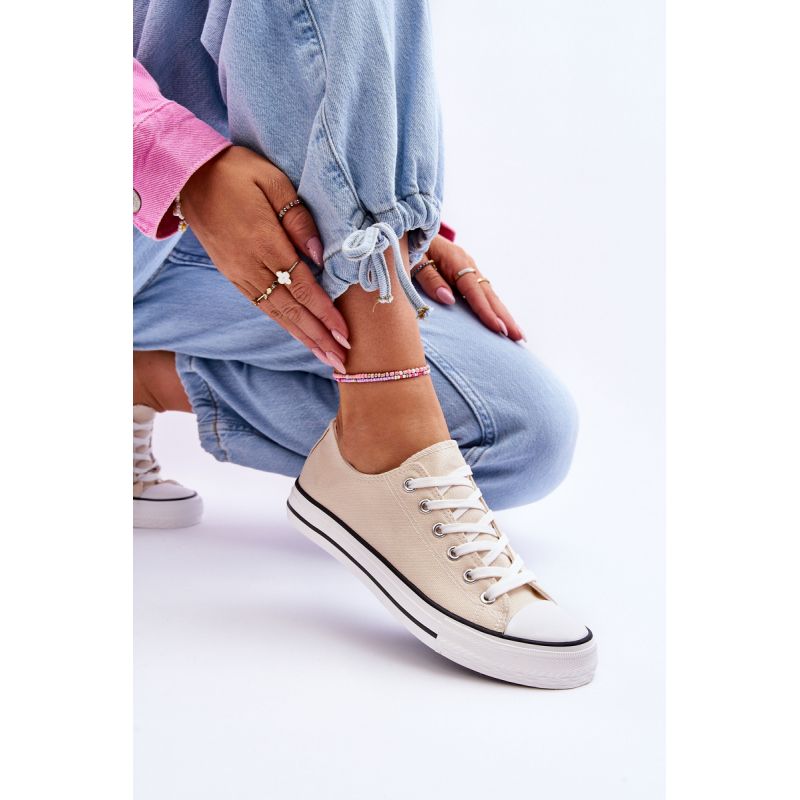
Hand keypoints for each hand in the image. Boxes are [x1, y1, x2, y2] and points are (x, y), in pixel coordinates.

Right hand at [180, 146, 349, 367]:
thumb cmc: (236, 172)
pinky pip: (262, 306)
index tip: (345, 334)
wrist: (187, 176)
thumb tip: (319, 255)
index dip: (325, 313)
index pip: (302, 287)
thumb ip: (298, 219)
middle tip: (342, 362)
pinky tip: (299, 335)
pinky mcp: (233, 275)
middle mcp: (250, 266)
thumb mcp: (273, 181)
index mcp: (264, 242)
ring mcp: (239, 274)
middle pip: (291, 310)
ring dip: (303, 338)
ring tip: (326, 357)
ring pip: (276, 314)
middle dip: (318, 337)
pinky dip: (284, 324)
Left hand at [413, 235, 525, 341]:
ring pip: (490, 294)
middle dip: (505, 317)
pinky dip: (494, 307)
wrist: (410, 225)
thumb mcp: (414, 259)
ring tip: (517, 335)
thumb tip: (449, 300)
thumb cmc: (409, 243)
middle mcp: (467, 263)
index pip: (473, 290)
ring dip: (504, 314)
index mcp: (455, 260)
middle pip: (489, 294)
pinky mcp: (465, 271)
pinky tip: (501, 320)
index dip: (486, 311)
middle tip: (519, 338)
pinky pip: (483, 292)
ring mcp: (468, 267)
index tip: (498, 329)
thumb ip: (430, 279)